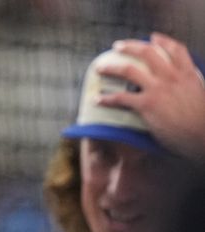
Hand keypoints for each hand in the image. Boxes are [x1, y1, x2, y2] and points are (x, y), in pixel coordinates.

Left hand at [96, 32, 204, 161]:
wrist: (202, 134)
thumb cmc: (202, 121)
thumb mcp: (199, 95)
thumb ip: (188, 87)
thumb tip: (180, 91)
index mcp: (187, 74)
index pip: (176, 49)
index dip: (163, 41)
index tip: (153, 37)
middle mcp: (172, 77)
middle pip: (148, 53)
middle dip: (129, 47)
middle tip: (117, 46)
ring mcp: (158, 89)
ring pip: (129, 70)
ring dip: (111, 68)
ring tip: (100, 68)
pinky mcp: (147, 104)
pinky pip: (121, 98)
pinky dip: (106, 98)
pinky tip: (97, 100)